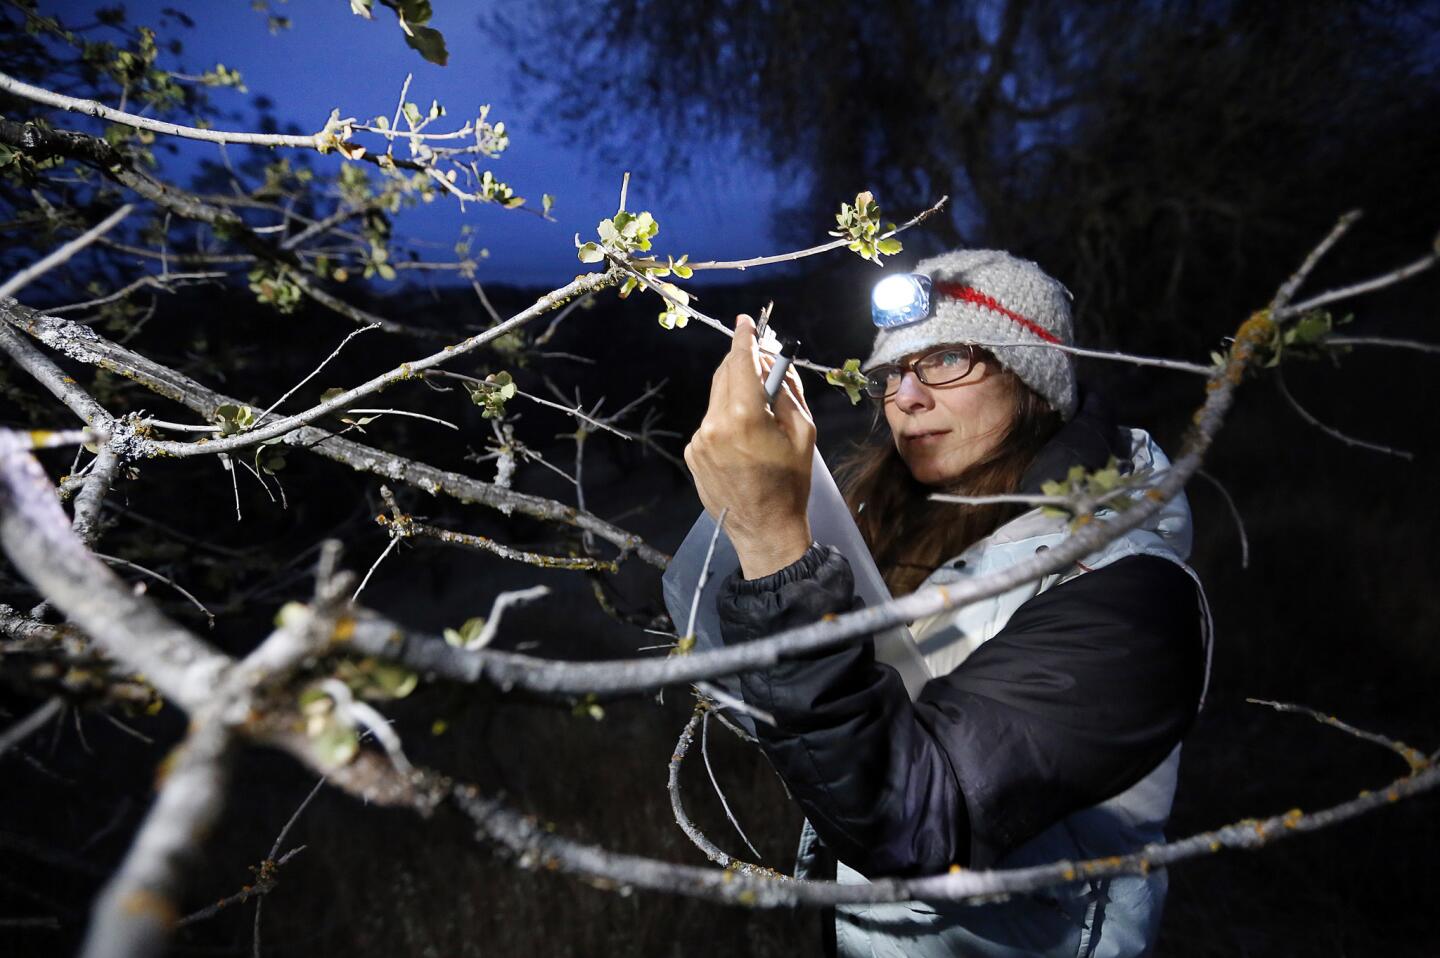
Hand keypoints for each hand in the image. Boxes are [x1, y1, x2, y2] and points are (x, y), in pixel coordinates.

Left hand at [684, 314, 814, 578]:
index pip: (740, 362)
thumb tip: (774, 362)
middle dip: (742, 365)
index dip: (745, 338)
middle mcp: (715, 424)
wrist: (765, 530)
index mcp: (744, 416)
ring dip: (736, 397)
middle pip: (724, 376)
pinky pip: (711, 424)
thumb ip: (786, 391)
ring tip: (759, 420)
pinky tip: (744, 443)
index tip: (746, 321)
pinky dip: (727, 421)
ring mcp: (699, 440)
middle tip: (763, 364)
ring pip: (718, 401)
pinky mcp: (692, 454)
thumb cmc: (791, 482)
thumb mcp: (803, 432)